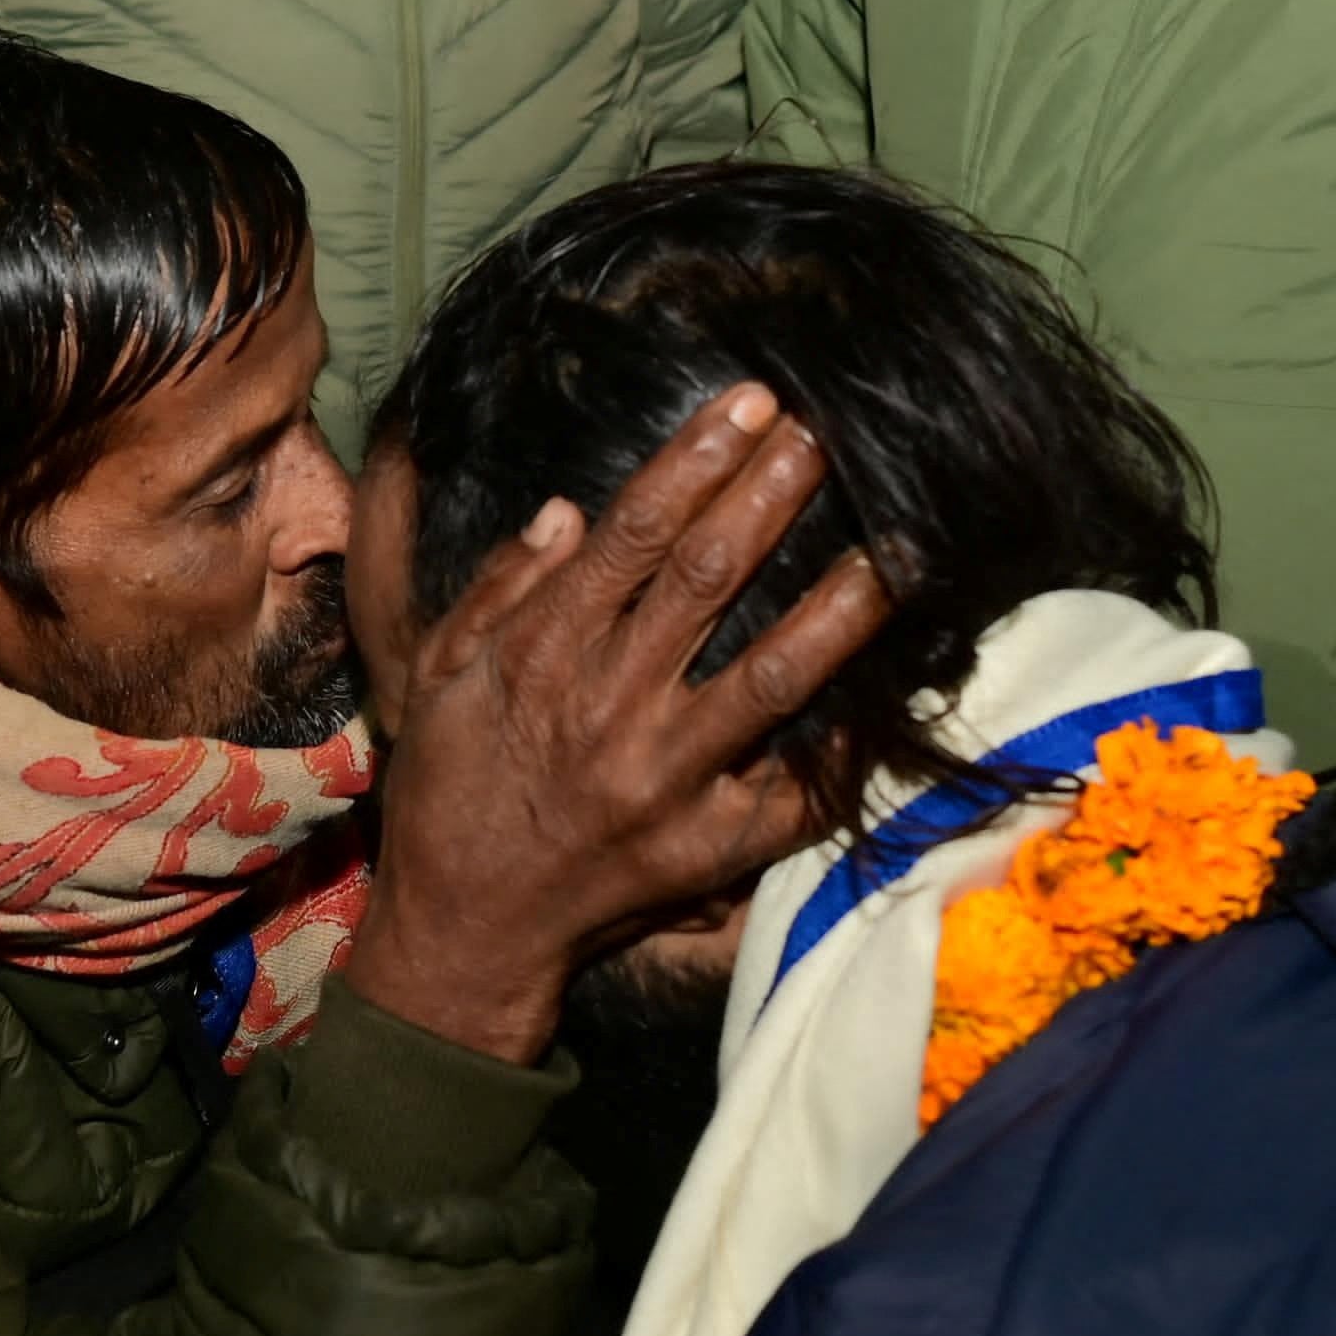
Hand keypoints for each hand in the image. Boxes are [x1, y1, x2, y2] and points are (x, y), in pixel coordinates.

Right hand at [343, 385, 893, 1063]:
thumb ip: (500, 591)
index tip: (748, 404)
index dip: (696, 462)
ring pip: (770, 681)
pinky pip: (792, 797)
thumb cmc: (450, 791)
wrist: (464, 930)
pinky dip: (842, 751)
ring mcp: (666, 783)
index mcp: (545, 656)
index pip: (633, 536)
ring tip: (895, 550)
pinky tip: (888, 699)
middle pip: (707, 581)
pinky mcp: (706, 851)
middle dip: (770, 496)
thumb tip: (566, 512)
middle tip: (825, 433)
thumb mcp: (440, 678)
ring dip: (837, 610)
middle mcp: (612, 710)